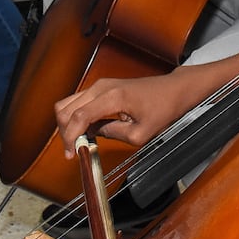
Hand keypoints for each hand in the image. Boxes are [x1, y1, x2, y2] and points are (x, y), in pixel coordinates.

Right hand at [54, 73, 190, 157]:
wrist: (173, 89)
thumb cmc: (163, 108)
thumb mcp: (141, 133)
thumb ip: (112, 134)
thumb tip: (93, 135)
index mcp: (112, 97)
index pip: (79, 116)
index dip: (70, 137)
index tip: (71, 153)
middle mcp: (102, 87)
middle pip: (66, 108)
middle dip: (65, 131)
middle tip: (73, 150)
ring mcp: (101, 85)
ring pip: (68, 102)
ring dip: (68, 123)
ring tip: (78, 141)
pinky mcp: (102, 87)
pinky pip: (79, 101)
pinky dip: (75, 116)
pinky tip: (85, 130)